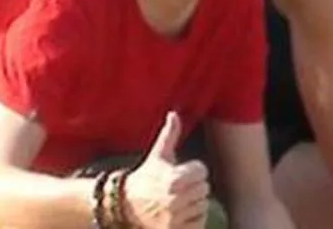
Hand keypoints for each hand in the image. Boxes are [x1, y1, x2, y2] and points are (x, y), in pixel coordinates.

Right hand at [123, 112, 209, 228]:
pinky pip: (200, 222)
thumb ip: (169, 135)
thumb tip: (174, 113)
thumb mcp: (158, 156)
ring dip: (194, 202)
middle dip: (194, 186)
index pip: (202, 171)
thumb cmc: (147, 177)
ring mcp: (175, 218)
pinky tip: (181, 214)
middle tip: (179, 188)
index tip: (180, 173)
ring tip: (179, 200)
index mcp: (173, 179)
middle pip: (204, 188)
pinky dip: (194, 218)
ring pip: (203, 205)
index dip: (193, 170)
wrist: (128, 206)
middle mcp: (174, 200)